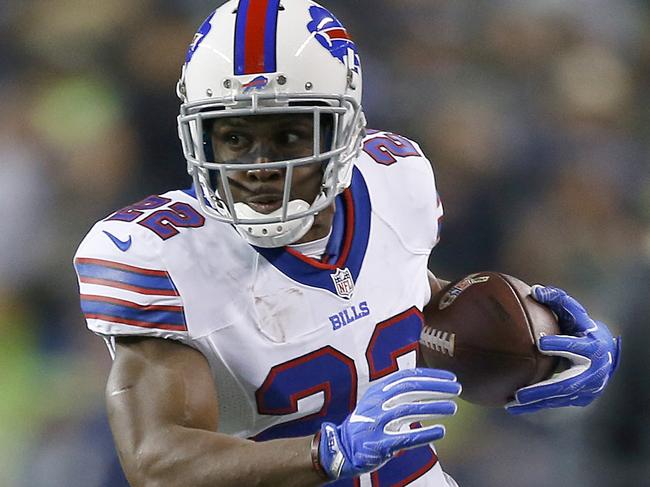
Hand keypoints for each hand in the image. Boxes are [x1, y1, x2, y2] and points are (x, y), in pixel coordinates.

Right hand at [316, 368, 460, 479]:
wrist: (340, 448)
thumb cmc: (364, 424)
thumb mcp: (377, 401)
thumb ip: (398, 393)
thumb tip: (428, 384)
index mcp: (377, 390)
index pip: (407, 376)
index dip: (431, 376)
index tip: (450, 378)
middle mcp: (376, 403)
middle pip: (410, 388)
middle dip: (436, 387)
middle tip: (457, 389)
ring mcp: (377, 423)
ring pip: (408, 410)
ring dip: (434, 407)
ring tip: (453, 408)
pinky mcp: (380, 444)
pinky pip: (405, 437)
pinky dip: (425, 434)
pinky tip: (440, 431)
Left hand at [506, 286, 620, 414]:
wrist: (605, 352)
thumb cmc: (583, 327)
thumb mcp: (574, 312)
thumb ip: (557, 299)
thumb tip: (534, 290)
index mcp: (593, 346)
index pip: (576, 346)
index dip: (560, 345)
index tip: (540, 343)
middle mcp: (593, 371)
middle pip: (567, 384)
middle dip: (543, 390)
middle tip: (520, 393)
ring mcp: (588, 388)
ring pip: (559, 398)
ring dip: (535, 403)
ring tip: (510, 404)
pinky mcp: (580, 398)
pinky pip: (555, 402)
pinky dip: (536, 405)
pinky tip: (512, 407)